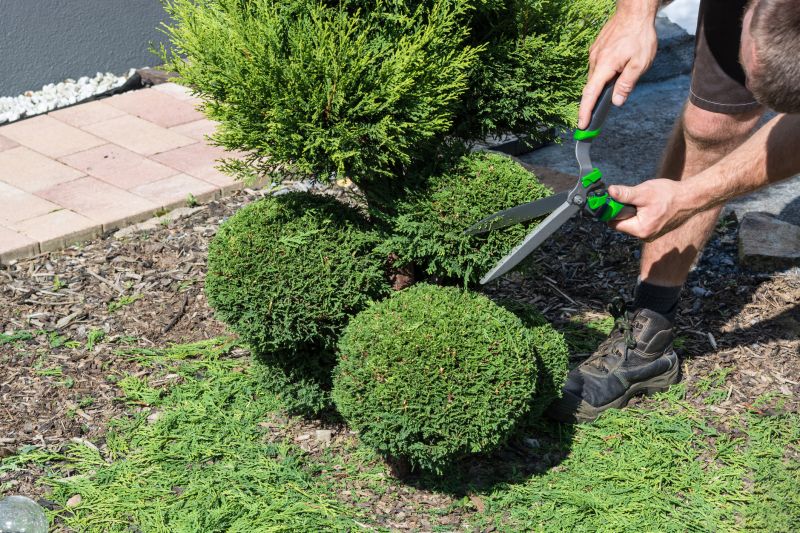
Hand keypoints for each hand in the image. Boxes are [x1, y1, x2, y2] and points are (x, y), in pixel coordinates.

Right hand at [578, 8, 657, 129]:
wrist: (634, 12)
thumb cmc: (639, 36)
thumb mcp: (639, 63)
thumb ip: (626, 84)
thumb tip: (616, 101)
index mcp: (604, 66)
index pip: (590, 94)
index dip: (585, 112)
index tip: (581, 126)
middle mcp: (595, 61)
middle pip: (591, 88)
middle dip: (591, 104)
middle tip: (594, 118)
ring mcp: (594, 54)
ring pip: (595, 77)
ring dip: (601, 86)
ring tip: (615, 84)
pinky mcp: (597, 49)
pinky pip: (597, 67)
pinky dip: (602, 74)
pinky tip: (615, 70)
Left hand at [606, 180, 696, 240]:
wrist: (690, 198)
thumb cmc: (668, 195)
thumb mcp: (643, 192)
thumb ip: (625, 194)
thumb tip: (610, 191)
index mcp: (640, 230)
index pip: (614, 223)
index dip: (612, 211)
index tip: (615, 200)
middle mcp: (644, 236)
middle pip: (623, 224)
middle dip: (624, 210)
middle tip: (634, 198)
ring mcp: (650, 234)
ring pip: (632, 222)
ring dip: (634, 211)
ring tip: (645, 201)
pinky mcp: (655, 230)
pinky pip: (641, 222)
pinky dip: (641, 213)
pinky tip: (650, 205)